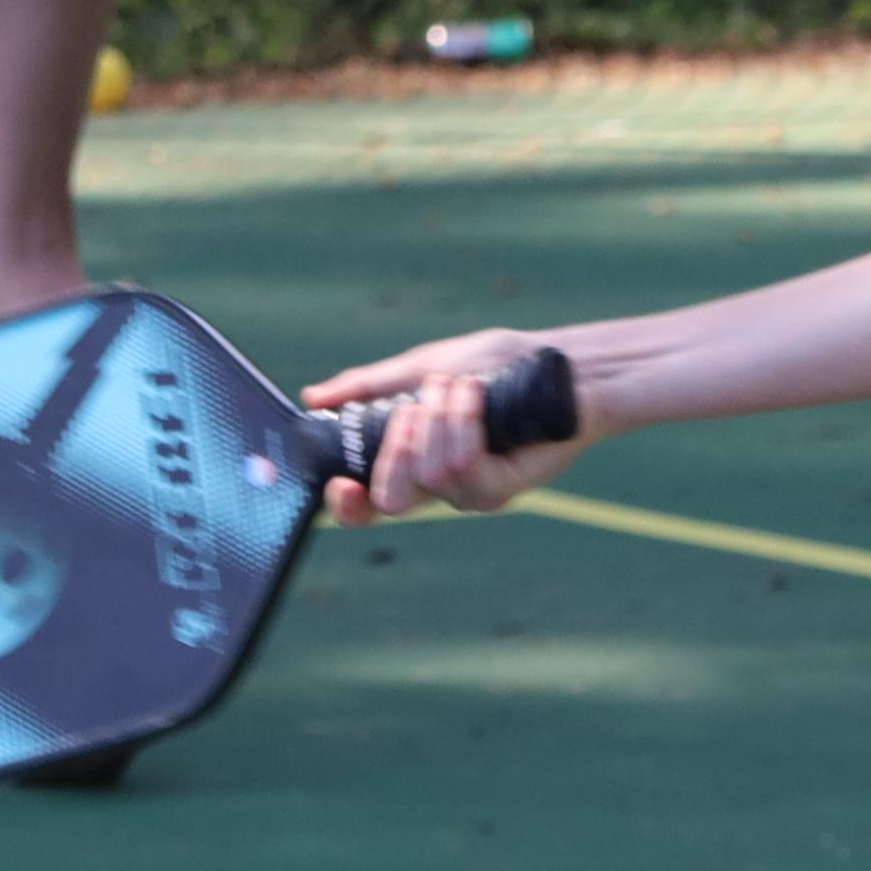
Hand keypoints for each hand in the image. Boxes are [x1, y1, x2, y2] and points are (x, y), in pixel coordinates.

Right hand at [304, 333, 587, 523]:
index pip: (368, 506)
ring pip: (429, 475)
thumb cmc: (499, 365)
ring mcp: (473, 491)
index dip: (346, 506)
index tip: (340, 482)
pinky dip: (462, 422)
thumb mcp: (421, 367)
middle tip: (415, 409)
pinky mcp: (504, 486)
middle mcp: (440, 486)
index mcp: (414, 463)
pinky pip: (463, 467)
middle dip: (394, 449)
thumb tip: (313, 398)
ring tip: (460, 386)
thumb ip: (369, 388)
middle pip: (391, 501)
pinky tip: (474, 395)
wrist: (558, 363)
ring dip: (439, 417)